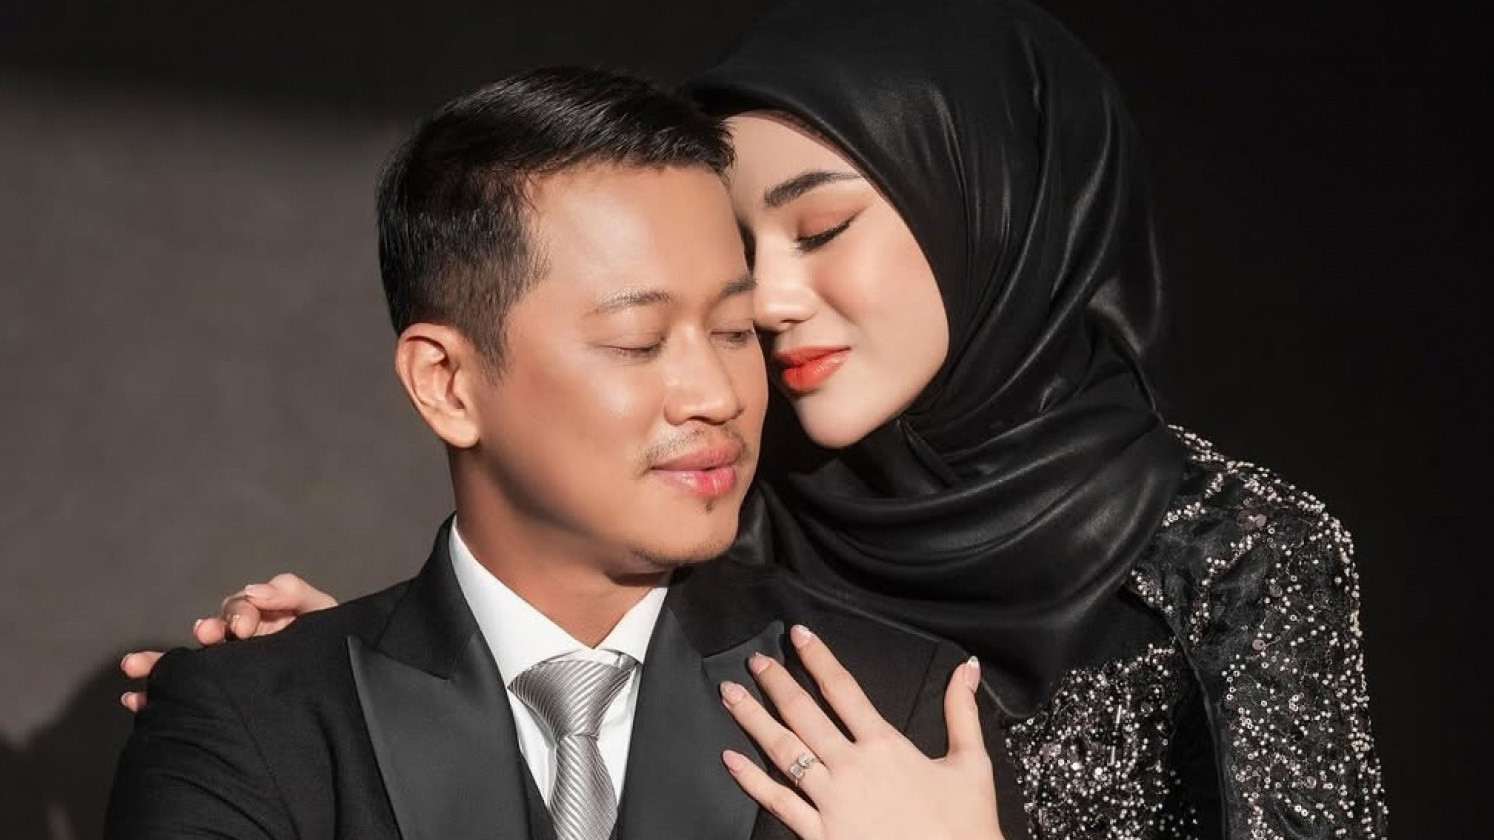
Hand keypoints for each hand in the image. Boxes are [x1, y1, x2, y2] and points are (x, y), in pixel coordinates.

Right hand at [118, 573, 336, 711]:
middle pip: (211, 632)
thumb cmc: (330, 647)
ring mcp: (231, 671)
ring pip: (190, 663)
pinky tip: (136, 699)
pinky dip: (157, 694)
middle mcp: (243, 643)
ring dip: (162, 663)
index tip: (242, 628)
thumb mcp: (322, 614)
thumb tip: (254, 590)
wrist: (343, 698)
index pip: (241, 609)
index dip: (239, 613)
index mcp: (265, 620)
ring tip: (138, 668)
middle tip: (205, 637)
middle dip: (200, 634)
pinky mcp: (222, 698)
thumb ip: (293, 593)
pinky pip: (185, 693)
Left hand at [718, 625, 1001, 839]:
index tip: (798, 635)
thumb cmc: (964, 828)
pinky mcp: (820, 834)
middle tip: (754, 660)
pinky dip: (751, 779)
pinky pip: (778, 801)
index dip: (817, 658)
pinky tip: (731, 759)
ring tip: (730, 695)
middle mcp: (851, 767)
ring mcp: (831, 801)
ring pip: (783, 750)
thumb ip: (962, 712)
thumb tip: (965, 668)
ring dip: (752, 719)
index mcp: (885, 745)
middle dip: (776, 682)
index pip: (843, 689)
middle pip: (803, 713)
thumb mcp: (971, 765)